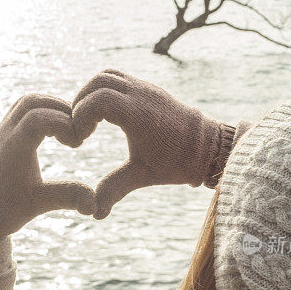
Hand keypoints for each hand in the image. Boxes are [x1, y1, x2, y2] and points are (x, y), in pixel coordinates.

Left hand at [0, 94, 95, 239]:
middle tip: (75, 134)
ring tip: (66, 133)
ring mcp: (1, 132)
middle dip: (61, 110)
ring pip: (26, 102)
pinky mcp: (2, 135)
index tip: (76, 144)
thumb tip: (95, 204)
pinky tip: (54, 134)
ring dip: (51, 109)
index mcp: (13, 149)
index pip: (39, 117)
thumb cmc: (5, 212)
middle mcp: (4, 135)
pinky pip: (21, 110)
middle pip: (33, 101)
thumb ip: (68, 198)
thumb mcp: (40, 204)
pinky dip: (41, 113)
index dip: (64, 123)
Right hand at [70, 70, 234, 218]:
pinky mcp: (149, 89)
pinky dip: (106, 92)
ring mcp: (146, 88)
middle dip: (81, 102)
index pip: (98, 99)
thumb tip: (95, 214)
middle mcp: (141, 94)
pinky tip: (105, 117)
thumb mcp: (143, 175)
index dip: (80, 116)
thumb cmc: (178, 162)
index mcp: (138, 113)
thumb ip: (115, 189)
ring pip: (109, 76)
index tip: (81, 139)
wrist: (210, 147)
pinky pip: (120, 79)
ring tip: (89, 121)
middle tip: (80, 129)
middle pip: (99, 81)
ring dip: (92, 94)